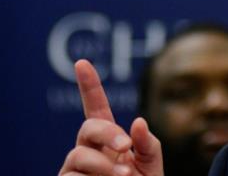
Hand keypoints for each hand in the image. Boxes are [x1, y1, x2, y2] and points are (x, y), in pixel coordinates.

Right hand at [59, 60, 163, 175]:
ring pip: (79, 155)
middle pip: (88, 127)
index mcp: (110, 139)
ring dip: (103, 166)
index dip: (89, 85)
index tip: (81, 62)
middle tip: (125, 147)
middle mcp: (88, 149)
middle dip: (106, 134)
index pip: (97, 107)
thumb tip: (137, 122)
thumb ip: (148, 144)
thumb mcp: (152, 166)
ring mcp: (75, 169)